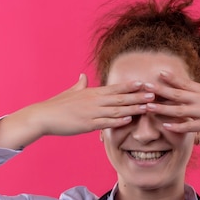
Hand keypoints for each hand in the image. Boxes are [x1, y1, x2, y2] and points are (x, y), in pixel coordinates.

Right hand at [0, 74, 152, 149]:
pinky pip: (106, 121)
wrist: (44, 116)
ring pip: (117, 109)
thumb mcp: (70, 92)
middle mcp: (95, 100)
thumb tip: (83, 76)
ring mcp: (92, 112)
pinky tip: (129, 119)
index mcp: (92, 92)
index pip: (116, 88)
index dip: (131, 86)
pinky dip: (118, 120)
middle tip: (155, 94)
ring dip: (134, 107)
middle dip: (139, 95)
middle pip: (121, 97)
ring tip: (148, 107)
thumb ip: (79, 85)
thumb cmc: (57, 105)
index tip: (145, 83)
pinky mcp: (87, 123)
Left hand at [143, 60, 199, 143]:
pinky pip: (189, 126)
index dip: (171, 78)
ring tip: (147, 107)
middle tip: (143, 88)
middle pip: (177, 93)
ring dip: (161, 109)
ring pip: (178, 110)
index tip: (158, 73)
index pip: (185, 82)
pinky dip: (177, 126)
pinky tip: (165, 126)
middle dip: (159, 91)